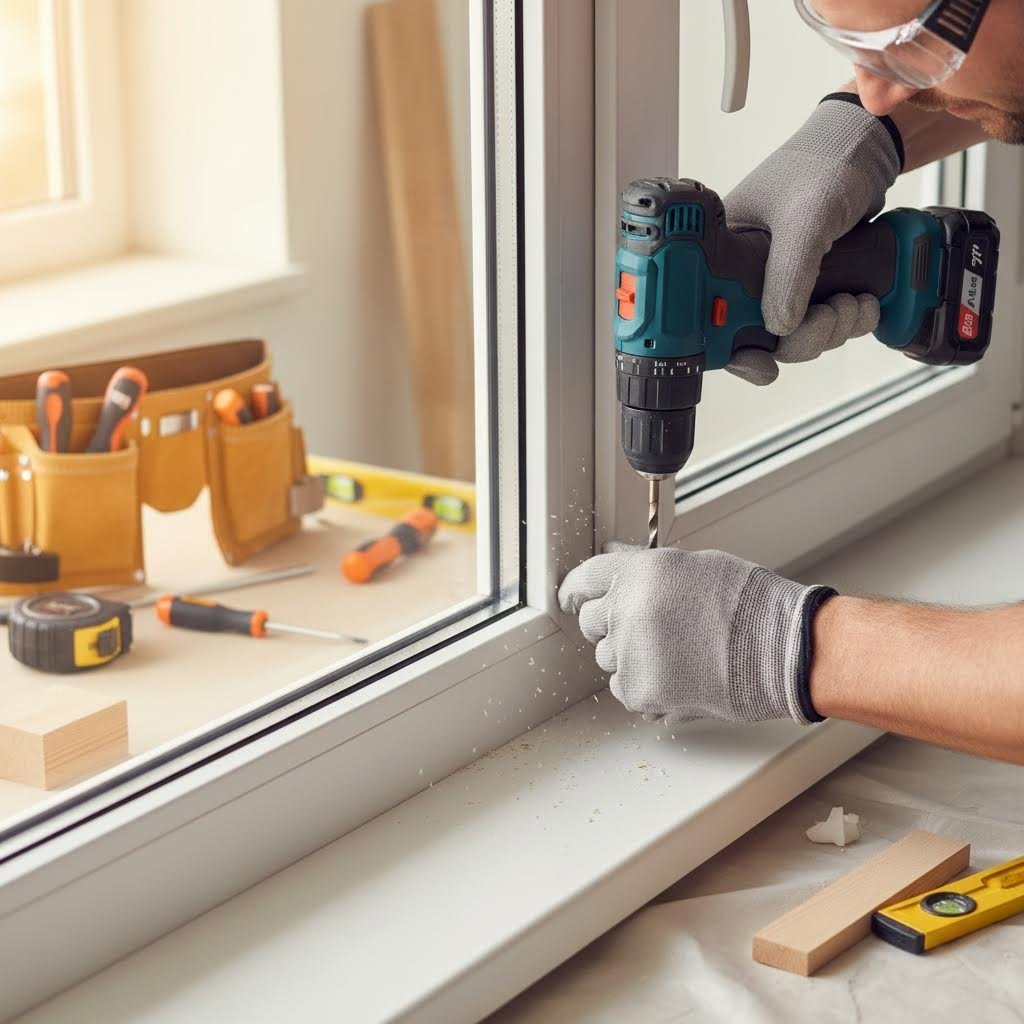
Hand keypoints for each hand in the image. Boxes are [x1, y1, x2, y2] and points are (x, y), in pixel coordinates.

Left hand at [558, 547, 835, 725]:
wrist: (781, 650)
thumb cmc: (747, 605)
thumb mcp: (694, 567)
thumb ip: (646, 567)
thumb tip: (614, 556)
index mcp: (640, 572)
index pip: (585, 579)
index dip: (575, 590)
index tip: (570, 599)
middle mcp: (628, 609)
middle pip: (590, 621)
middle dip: (608, 624)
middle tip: (643, 629)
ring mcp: (630, 652)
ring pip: (606, 657)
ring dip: (628, 656)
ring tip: (674, 654)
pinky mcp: (640, 689)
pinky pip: (623, 688)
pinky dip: (641, 686)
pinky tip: (675, 676)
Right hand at [723, 96, 901, 385]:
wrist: (865, 149)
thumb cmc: (823, 164)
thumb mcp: (805, 218)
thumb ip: (789, 272)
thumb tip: (779, 327)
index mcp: (725, 257)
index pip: (715, 318)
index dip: (735, 349)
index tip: (762, 363)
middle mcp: (746, 274)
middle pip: (761, 339)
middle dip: (803, 338)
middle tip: (827, 316)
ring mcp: (779, 283)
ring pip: (796, 337)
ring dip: (832, 330)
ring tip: (852, 302)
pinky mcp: (809, 286)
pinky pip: (820, 325)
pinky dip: (847, 323)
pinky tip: (861, 301)